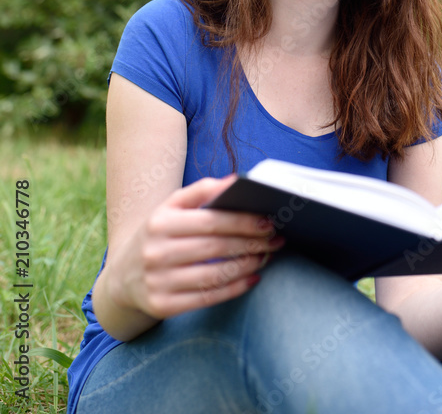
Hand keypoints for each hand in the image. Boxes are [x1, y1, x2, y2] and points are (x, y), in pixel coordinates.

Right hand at [107, 176, 284, 320]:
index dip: (243, 221)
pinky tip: (252, 278)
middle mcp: (156, 251)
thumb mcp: (171, 207)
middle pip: (215, 248)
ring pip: (214, 275)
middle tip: (276, 240)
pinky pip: (207, 297)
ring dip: (247, 265)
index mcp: (160, 221)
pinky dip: (234, 288)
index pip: (211, 221)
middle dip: (251, 243)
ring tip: (266, 257)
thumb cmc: (158, 234)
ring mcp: (158, 281)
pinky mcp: (162, 305)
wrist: (121, 277)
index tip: (269, 221)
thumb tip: (237, 181)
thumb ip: (202, 191)